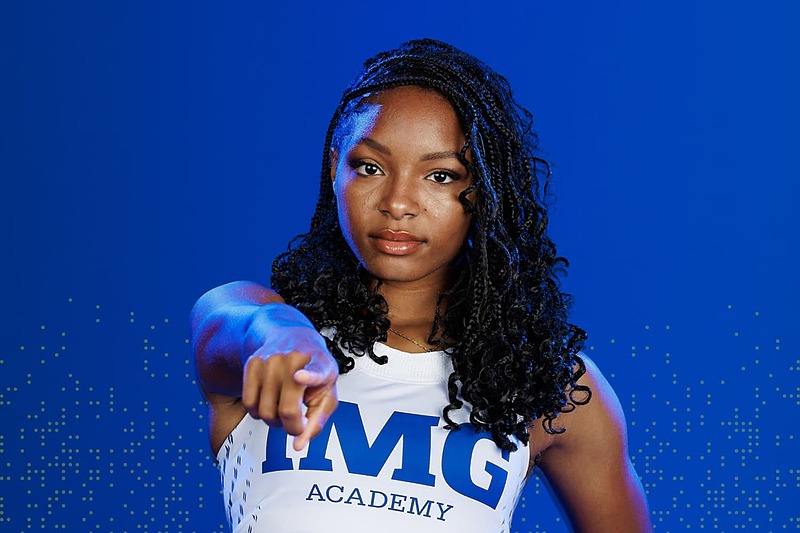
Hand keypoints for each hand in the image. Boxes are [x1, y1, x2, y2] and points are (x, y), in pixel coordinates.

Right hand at [241, 307, 338, 450]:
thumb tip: (299, 445)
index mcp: (320, 363)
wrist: (292, 336)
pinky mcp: (252, 363)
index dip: (307, 376)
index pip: (314, 371)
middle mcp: (294, 359)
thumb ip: (317, 421)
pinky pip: (249, 404)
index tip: (298, 376)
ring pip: (264, 411)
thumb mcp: (326, 392)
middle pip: (286, 410)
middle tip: (297, 421)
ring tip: (284, 407)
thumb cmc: (313, 370)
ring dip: (274, 420)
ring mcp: (271, 360)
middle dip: (292, 426)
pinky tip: (269, 401)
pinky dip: (257, 412)